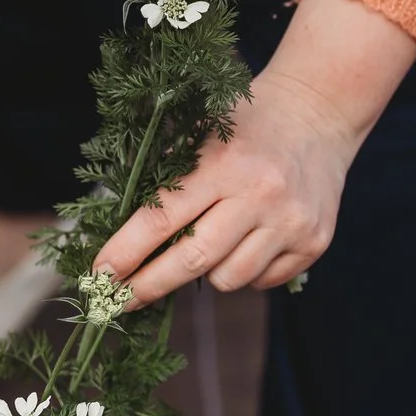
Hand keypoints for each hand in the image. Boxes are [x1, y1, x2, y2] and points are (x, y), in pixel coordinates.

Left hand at [95, 0, 415, 305]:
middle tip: (118, 301)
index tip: (99, 275)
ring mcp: (291, 222)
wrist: (316, 115)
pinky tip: (247, 240)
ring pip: (228, 280)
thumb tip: (118, 243)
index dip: (125, 252)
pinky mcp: (314, 242)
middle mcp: (260, 194)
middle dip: (148, 286)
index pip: (161, 218)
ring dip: (205, 274)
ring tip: (208, 244)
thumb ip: (162, 178)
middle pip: (192, 260)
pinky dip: (244, 271)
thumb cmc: (241, 128)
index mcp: (222, 162)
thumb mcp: (198, 132)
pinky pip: (261, 282)